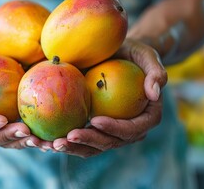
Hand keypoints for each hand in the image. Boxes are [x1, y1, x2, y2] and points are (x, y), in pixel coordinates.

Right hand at [0, 37, 53, 149]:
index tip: (1, 119)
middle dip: (8, 137)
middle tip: (25, 131)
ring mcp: (0, 119)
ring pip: (10, 139)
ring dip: (25, 142)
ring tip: (41, 140)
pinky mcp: (15, 115)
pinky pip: (25, 128)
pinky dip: (36, 135)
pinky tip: (51, 136)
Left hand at [52, 39, 167, 157]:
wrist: (119, 55)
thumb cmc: (134, 54)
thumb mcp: (147, 56)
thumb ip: (156, 72)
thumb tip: (155, 94)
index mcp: (146, 117)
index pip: (132, 129)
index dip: (115, 129)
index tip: (95, 120)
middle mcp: (129, 128)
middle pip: (110, 142)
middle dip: (88, 142)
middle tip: (66, 137)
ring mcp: (110, 129)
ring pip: (93, 145)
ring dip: (73, 147)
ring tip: (52, 144)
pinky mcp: (94, 125)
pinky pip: (81, 136)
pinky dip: (66, 140)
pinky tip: (48, 139)